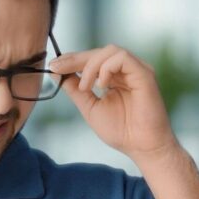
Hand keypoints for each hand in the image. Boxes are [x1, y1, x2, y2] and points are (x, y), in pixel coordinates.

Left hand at [49, 44, 179, 163]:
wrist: (142, 147)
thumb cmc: (121, 131)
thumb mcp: (90, 107)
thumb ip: (76, 90)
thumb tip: (56, 73)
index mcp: (115, 77)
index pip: (92, 59)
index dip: (72, 59)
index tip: (54, 66)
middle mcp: (127, 70)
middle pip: (98, 52)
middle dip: (75, 59)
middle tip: (58, 68)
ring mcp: (137, 70)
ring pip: (110, 50)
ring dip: (91, 66)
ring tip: (85, 87)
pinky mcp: (145, 74)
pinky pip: (122, 58)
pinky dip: (106, 68)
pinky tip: (101, 85)